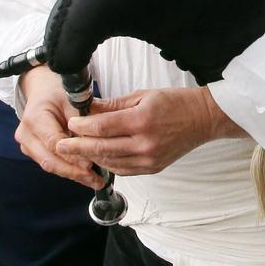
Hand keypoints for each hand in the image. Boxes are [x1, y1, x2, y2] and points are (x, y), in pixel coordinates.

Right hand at [14, 65, 98, 187]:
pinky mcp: (33, 152)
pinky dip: (68, 170)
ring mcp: (27, 145)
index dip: (72, 155)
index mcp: (34, 118)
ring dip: (72, 174)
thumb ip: (81, 122)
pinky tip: (85, 176)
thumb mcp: (73, 99)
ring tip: (94, 181)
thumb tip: (93, 144)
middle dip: (74, 171)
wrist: (43, 93)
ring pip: (50, 165)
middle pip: (49, 159)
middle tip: (95, 180)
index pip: (54, 142)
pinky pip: (51, 164)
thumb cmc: (58, 94)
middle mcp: (25, 134)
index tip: (90, 164)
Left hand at [60, 86, 238, 176]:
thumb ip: (113, 105)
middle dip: (77, 147)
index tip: (70, 124)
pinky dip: (108, 164)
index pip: (103, 127)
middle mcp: (145, 143)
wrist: (203, 119)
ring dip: (91, 157)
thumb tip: (88, 108)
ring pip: (110, 162)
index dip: (82, 127)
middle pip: (102, 148)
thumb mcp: (142, 95)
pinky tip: (99, 157)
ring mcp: (150, 158)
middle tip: (60, 145)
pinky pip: (123, 170)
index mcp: (142, 120)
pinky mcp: (153, 168)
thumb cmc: (175, 103)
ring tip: (76, 151)